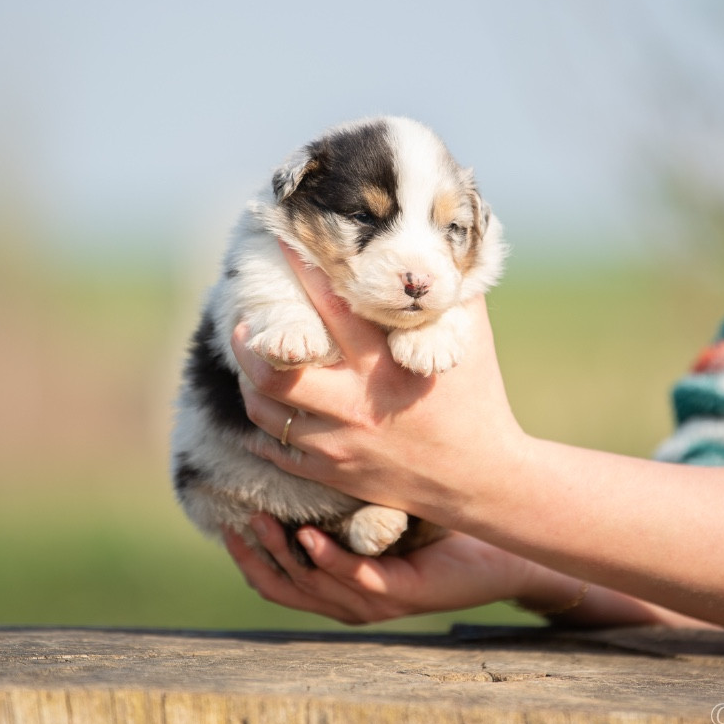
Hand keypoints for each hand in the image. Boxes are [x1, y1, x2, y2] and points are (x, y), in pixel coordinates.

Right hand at [224, 513, 540, 624]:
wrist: (500, 553)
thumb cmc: (440, 529)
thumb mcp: (380, 511)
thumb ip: (344, 495)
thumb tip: (309, 446)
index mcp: (341, 586)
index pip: (279, 583)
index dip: (249, 559)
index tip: (224, 526)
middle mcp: (352, 601)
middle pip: (285, 590)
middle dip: (255, 559)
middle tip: (232, 525)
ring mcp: (376, 601)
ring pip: (314, 587)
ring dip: (284, 556)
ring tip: (262, 523)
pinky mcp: (402, 593)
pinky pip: (357, 580)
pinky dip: (329, 560)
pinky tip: (310, 537)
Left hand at [231, 243, 526, 520]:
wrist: (480, 480)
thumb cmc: (477, 398)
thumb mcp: (469, 337)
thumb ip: (449, 289)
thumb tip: (433, 243)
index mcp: (386, 365)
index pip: (330, 308)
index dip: (301, 272)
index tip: (282, 246)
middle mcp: (356, 405)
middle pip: (276, 370)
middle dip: (248, 340)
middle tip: (243, 322)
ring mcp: (339, 444)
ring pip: (265, 410)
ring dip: (249, 380)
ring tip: (249, 361)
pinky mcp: (332, 474)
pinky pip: (275, 449)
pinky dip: (261, 425)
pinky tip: (266, 404)